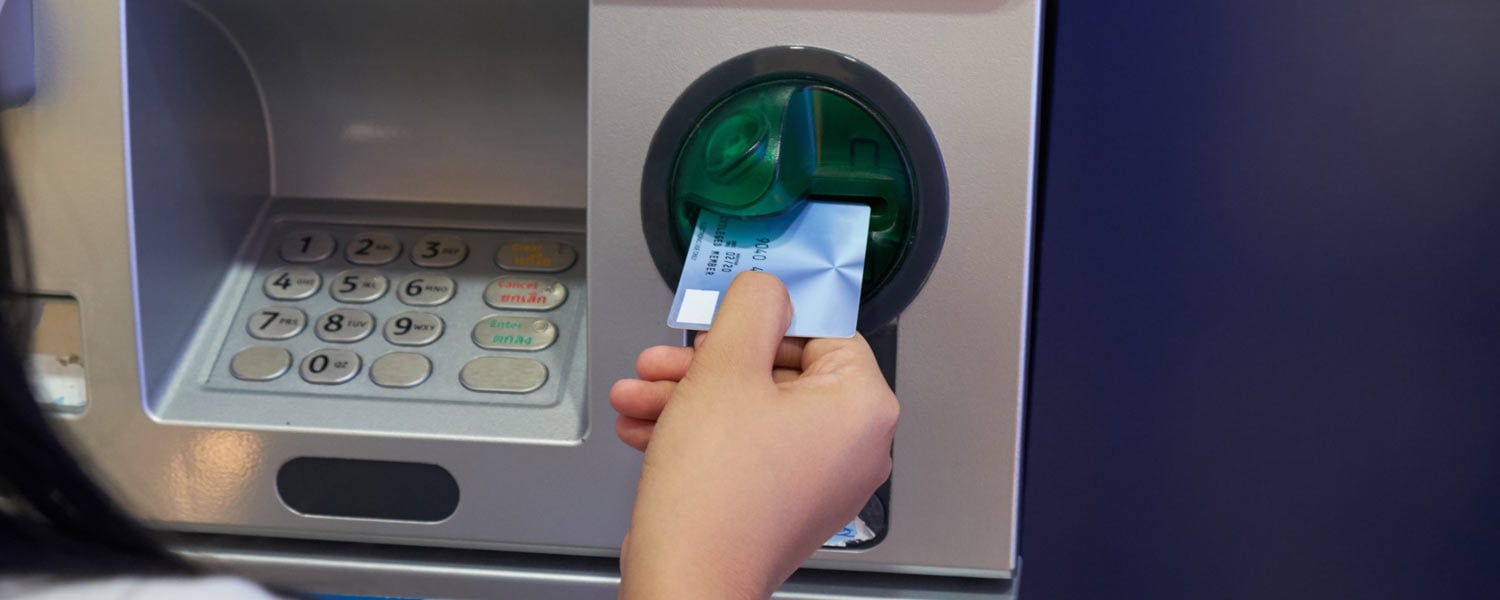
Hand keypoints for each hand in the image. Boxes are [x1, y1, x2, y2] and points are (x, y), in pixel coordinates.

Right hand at [611, 271, 898, 598]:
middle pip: (777, 373)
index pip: (820, 330)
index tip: (722, 317)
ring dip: (689, 397)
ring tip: (637, 395)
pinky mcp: (784, 505)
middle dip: (706, 363)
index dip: (760, 320)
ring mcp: (820, 481)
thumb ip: (750, 309)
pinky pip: (746, 449)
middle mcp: (854, 446)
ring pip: (751, 412)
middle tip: (665, 359)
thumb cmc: (716, 493)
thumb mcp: (725, 368)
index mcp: (863, 406)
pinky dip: (699, 434)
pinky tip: (645, 428)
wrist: (688, 580)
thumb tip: (768, 288)